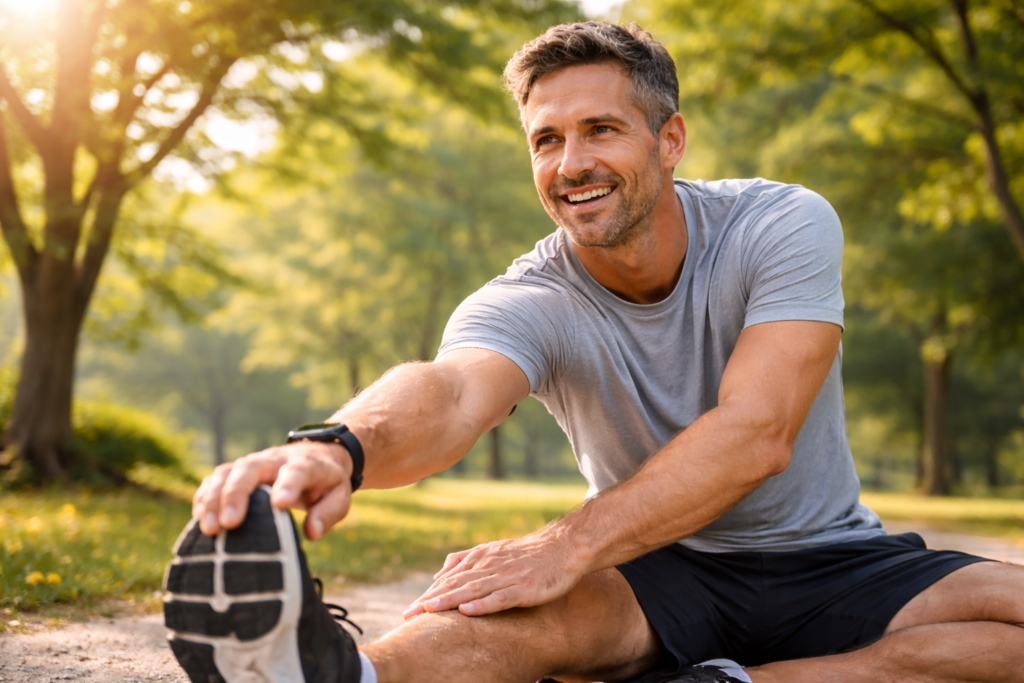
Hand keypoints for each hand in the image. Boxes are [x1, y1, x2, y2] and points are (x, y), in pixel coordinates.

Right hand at [191, 441, 352, 540]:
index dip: (288, 485)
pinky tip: (199, 518)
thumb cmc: (326, 483)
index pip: (296, 470)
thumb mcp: (339, 496)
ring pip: (227, 472)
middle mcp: (274, 460)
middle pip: (250, 468)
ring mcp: (253, 464)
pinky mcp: (237, 471)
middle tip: (229, 524)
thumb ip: (329, 512)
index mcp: (305, 464)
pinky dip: (204, 496)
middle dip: (236, 494)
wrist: (316, 455)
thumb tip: (312, 532)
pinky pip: (215, 479)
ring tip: (210, 529)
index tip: (280, 504)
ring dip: (214, 499)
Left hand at [403, 527, 585, 618]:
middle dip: (431, 601)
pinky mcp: (524, 588)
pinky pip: (500, 598)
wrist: (563, 548)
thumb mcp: (493, 551)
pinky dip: (483, 605)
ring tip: (429, 611)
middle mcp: (490, 566)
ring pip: (472, 590)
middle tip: (408, 615)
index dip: (428, 595)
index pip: (449, 580)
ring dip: (449, 601)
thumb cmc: (527, 553)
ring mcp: (506, 577)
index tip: (409, 611)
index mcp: (481, 559)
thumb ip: (465, 560)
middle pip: (455, 585)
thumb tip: (438, 575)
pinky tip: (467, 611)